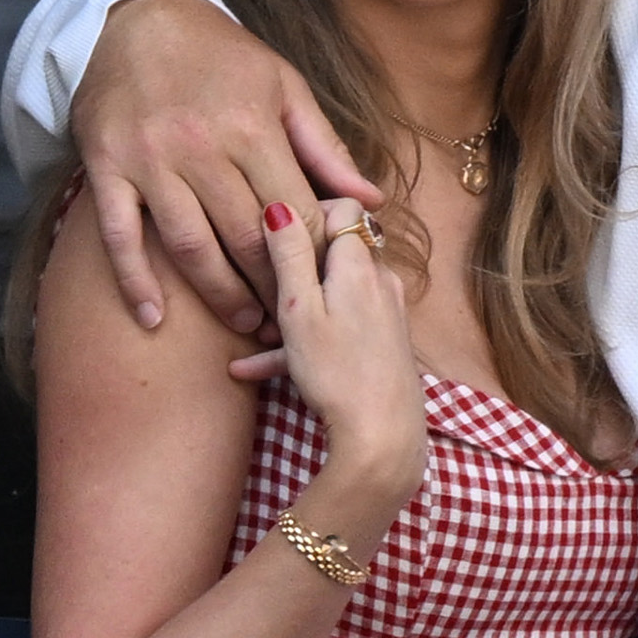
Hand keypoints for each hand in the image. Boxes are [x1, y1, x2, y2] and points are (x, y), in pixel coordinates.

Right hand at [73, 0, 376, 336]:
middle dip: (273, 285)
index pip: (293, 211)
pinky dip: (135, 281)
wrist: (138, 21)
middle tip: (290, 318)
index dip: (312, 255)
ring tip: (246, 321)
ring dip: (219, 294)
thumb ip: (326, 148)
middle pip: (244, 237)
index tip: (326, 285)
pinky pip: (120, 236)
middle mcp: (200, 147)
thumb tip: (371, 200)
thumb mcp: (284, 87)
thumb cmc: (223, 56)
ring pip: (189, 246)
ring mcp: (149, 162)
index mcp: (252, 127)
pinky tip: (153, 319)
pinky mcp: (107, 170)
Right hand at [259, 200, 426, 508]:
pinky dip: (306, 339)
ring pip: (331, 294)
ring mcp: (386, 312)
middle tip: (260, 282)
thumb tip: (279, 203)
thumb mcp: (300, 310)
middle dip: (295, 264)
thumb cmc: (337, 373)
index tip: (276, 233)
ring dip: (293, 309)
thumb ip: (290, 255)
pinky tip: (254, 369)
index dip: (308, 211)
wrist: (383, 435)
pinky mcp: (384, 341)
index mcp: (360, 264)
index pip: (344, 207)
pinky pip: (339, 326)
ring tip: (251, 335)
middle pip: (336, 251)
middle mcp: (380, 280)